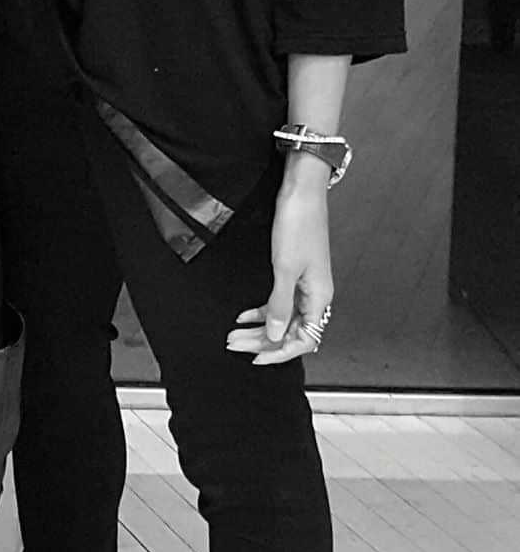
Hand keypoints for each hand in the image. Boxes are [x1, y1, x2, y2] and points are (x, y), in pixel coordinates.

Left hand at [227, 173, 332, 365]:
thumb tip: (275, 336)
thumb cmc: (297, 225)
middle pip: (289, 331)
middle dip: (261, 341)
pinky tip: (243, 315)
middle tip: (232, 344)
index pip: (304, 340)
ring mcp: (304, 284)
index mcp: (319, 297)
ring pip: (281, 318)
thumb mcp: (284, 269)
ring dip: (258, 327)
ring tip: (233, 334)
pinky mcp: (293, 272)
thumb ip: (279, 305)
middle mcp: (314, 295)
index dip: (279, 352)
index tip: (255, 358)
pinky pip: (278, 301)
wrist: (300, 192)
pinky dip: (260, 310)